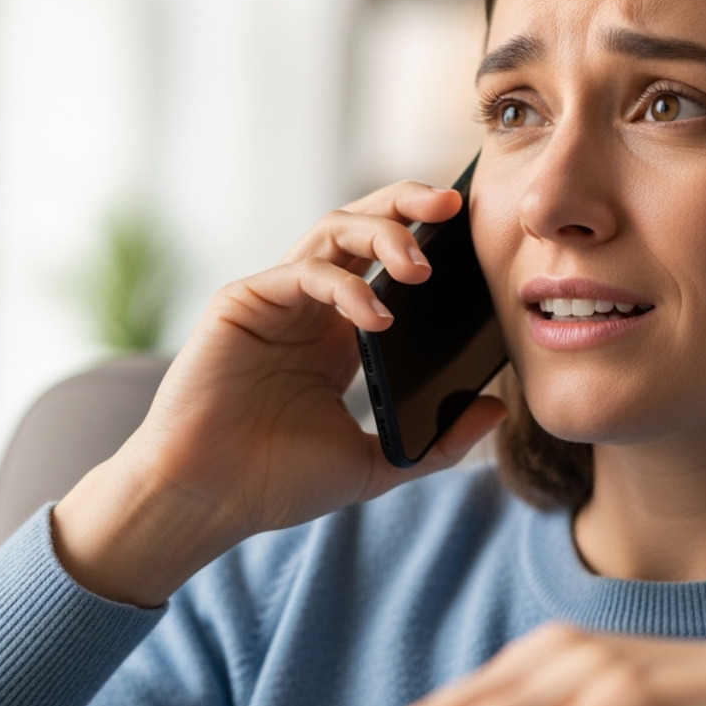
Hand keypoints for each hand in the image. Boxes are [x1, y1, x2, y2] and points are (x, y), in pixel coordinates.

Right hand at [52, 181, 507, 606]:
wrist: (206, 502)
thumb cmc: (276, 483)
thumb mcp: (376, 463)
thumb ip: (438, 443)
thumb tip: (499, 410)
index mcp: (341, 334)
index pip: (388, 262)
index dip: (428, 236)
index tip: (476, 232)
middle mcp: (310, 306)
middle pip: (363, 226)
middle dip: (409, 204)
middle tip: (454, 205)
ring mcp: (276, 300)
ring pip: (333, 232)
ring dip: (383, 234)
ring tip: (421, 267)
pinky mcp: (242, 303)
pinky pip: (301, 272)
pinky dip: (344, 286)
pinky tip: (377, 317)